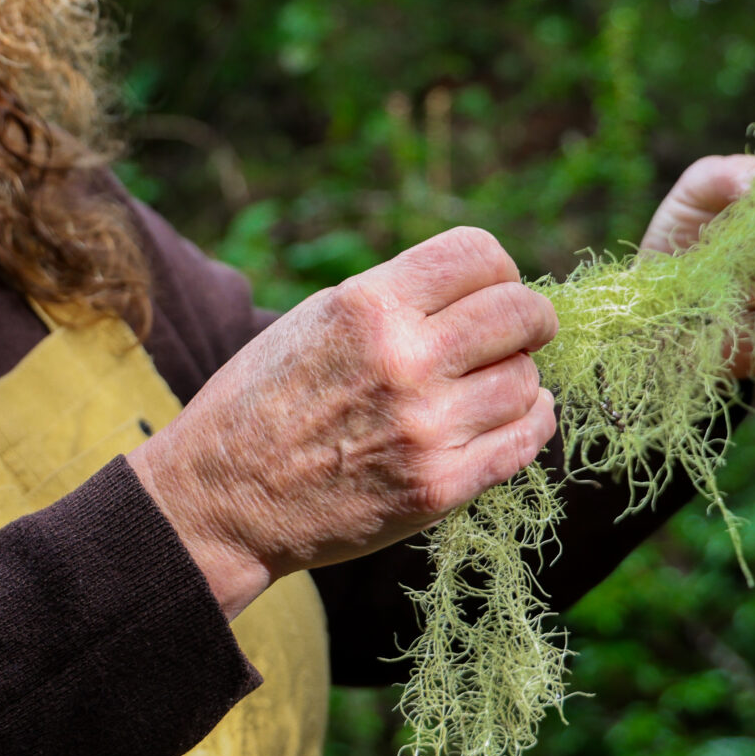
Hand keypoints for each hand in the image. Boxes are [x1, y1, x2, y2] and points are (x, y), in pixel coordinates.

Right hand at [126, 226, 558, 617]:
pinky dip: (532, 422)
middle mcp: (404, 360)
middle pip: (518, 314)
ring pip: (525, 381)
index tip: (497, 288)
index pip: (478, 254)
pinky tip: (518, 415)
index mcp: (368, 306)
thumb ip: (396, 301)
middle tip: (525, 331)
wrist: (222, 501)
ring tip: (493, 385)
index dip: (499, 269)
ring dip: (519, 378)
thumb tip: (483, 289)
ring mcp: (426, 428)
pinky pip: (524, 441)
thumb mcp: (316, 320)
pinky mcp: (438, 487)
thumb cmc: (266, 401)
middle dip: (530, 319)